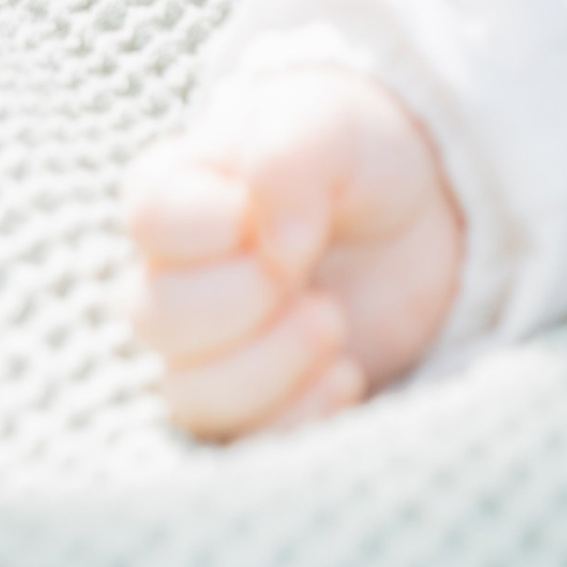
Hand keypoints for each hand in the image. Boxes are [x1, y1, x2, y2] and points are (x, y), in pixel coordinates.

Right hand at [124, 66, 464, 441]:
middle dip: (242, 302)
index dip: (208, 226)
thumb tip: (273, 244)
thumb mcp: (334, 121)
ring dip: (269, 368)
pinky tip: (346, 375)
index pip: (147, 217)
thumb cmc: (357, 152)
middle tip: (307, 275)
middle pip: (155, 317)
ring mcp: (210, 348)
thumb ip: (291, 154)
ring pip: (187, 394)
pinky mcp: (253, 404)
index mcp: (180, 189)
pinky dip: (296, 419)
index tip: (261, 213)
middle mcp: (176, 274)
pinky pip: (241, 445)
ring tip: (333, 323)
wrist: (418, 216)